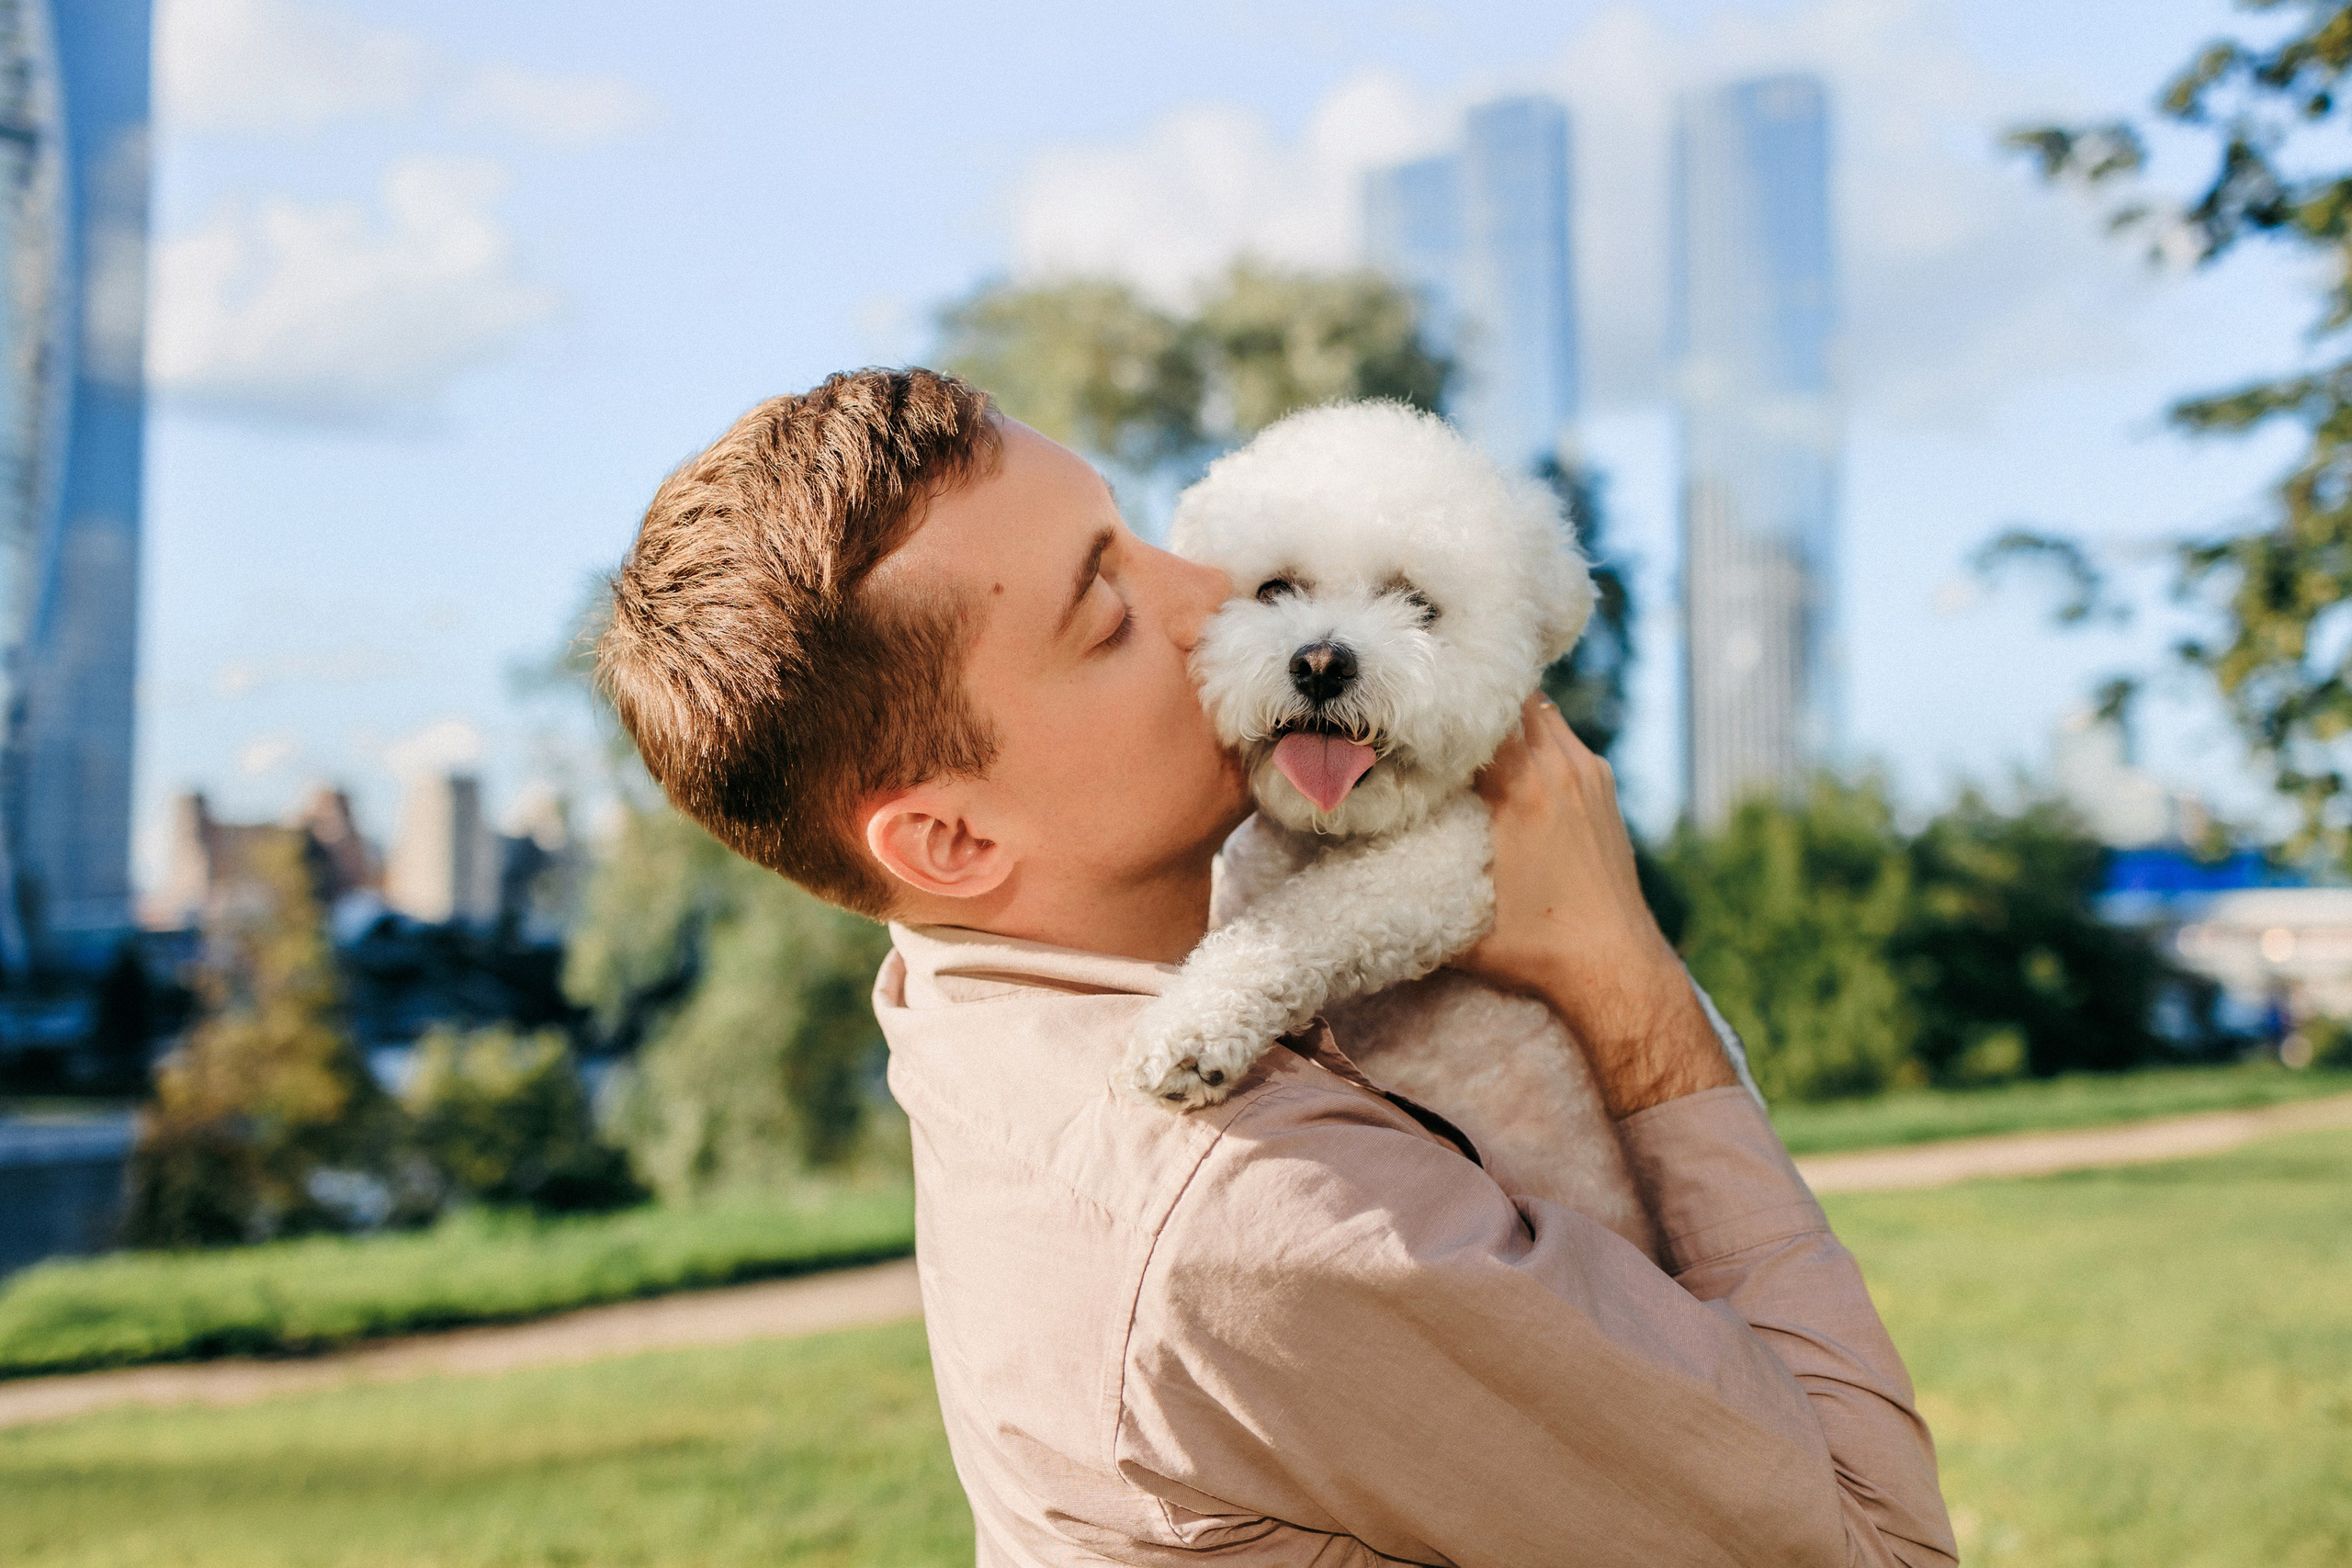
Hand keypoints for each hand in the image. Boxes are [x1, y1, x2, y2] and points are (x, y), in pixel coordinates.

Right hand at [1457, 695, 1735, 1116]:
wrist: (1616, 964)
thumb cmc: (1537, 948)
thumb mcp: (1462, 925)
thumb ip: (1415, 893)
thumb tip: (1358, 879)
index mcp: (1521, 790)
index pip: (1479, 714)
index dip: (1446, 705)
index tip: (1416, 712)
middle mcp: (1558, 769)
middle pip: (1513, 697)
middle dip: (1476, 701)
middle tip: (1440, 714)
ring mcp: (1587, 774)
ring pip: (1542, 712)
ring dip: (1509, 718)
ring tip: (1473, 733)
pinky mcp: (1603, 787)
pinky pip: (1564, 739)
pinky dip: (1537, 739)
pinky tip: (1514, 765)